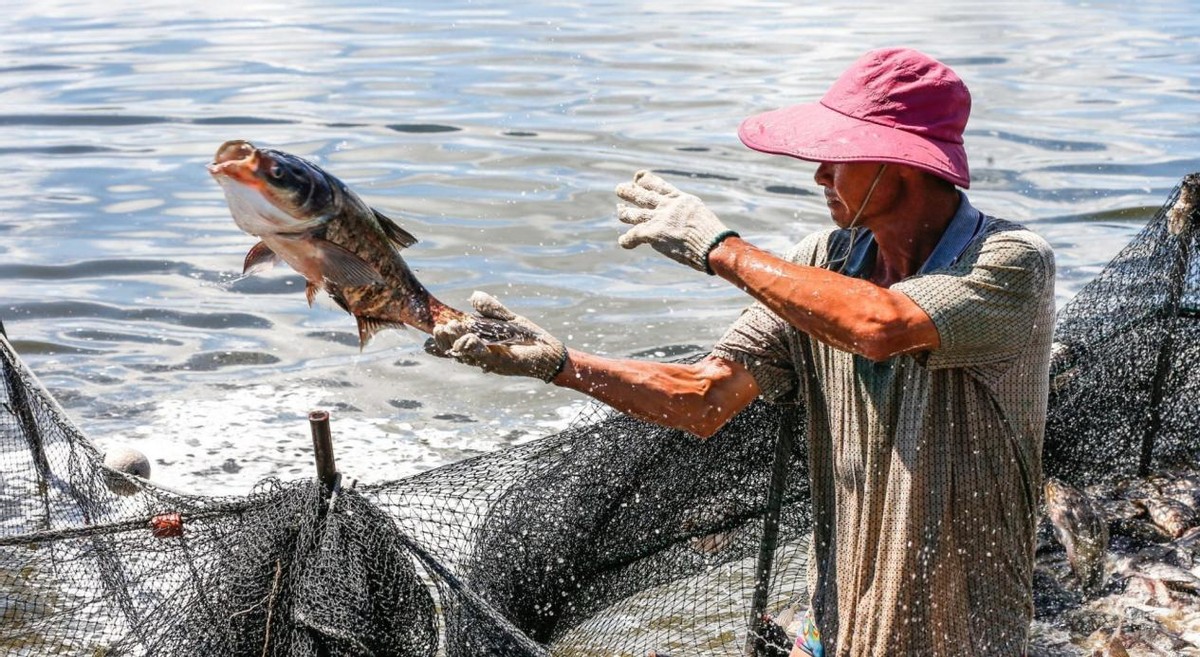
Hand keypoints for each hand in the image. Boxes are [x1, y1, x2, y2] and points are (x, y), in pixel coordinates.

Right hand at [426, 291, 566, 382]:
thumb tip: (474, 295)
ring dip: (455, 342)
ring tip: (449, 329)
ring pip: (465, 354)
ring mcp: (489, 360)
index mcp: (478, 342)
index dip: (439, 339)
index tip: (432, 328)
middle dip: (443, 340)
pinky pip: (483, 356)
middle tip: (439, 328)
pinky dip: (473, 347)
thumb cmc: (528, 337)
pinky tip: (467, 338)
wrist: (549, 351)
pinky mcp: (501, 363)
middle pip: (453, 350)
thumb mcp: (507, 318)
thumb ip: (491, 308)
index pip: (453, 342)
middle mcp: (480, 354)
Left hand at [615, 170, 737, 272]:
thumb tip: (684, 223)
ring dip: (624, 212)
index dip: (646, 180)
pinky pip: (634, 235)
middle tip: (620, 188)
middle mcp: (667, 205)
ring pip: (634, 213)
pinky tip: (624, 242)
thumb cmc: (712, 234)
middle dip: (630, 191)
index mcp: (680, 199)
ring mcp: (658, 218)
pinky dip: (627, 240)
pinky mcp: (652, 233)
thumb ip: (687, 215)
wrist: (711, 243)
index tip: (638, 176)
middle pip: (643, 195)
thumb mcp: (700, 215)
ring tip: (619, 209)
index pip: (659, 185)